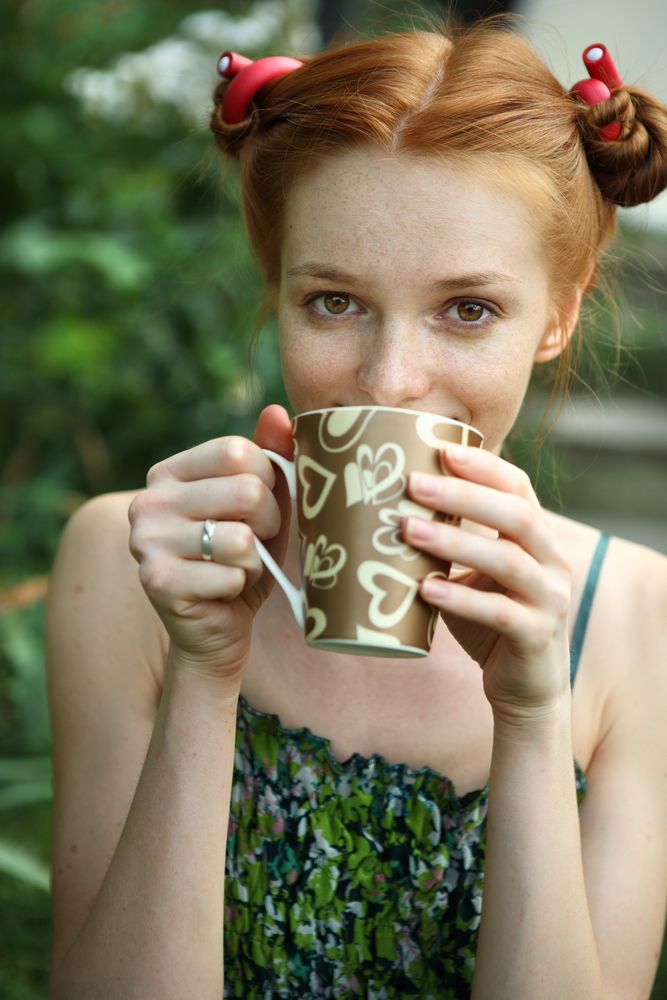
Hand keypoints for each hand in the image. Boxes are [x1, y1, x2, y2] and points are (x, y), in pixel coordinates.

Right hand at [128, 405, 292, 683]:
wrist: (216, 632)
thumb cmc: (243, 560)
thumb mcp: (263, 505)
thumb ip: (270, 457)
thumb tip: (276, 411)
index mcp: (169, 472)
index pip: (237, 450)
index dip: (269, 481)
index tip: (264, 506)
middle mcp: (148, 500)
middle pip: (246, 490)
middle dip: (269, 523)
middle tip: (255, 544)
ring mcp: (145, 541)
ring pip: (242, 537)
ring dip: (256, 559)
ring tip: (240, 567)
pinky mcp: (156, 582)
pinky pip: (232, 574)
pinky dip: (241, 586)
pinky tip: (224, 592)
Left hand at [403, 445, 571, 720]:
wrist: (526, 687)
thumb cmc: (489, 619)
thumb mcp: (472, 574)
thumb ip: (448, 542)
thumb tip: (379, 507)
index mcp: (537, 538)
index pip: (519, 487)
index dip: (484, 466)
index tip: (442, 449)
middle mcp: (552, 562)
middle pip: (516, 516)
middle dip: (464, 495)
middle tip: (413, 483)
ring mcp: (550, 600)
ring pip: (508, 562)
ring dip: (455, 542)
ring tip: (408, 529)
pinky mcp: (536, 637)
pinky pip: (500, 614)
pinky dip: (461, 599)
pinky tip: (426, 590)